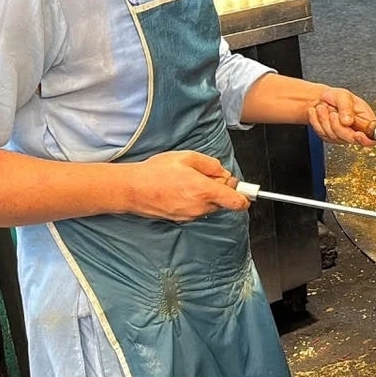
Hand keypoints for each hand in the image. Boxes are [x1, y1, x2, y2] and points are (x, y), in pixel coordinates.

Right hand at [128, 151, 248, 221]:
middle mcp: (200, 207)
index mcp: (205, 191)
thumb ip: (212, 165)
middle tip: (204, 176)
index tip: (244, 190)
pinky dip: (195, 200)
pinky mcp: (181, 219)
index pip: (237, 202)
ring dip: (207, 195)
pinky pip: (197, 209)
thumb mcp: (187, 157)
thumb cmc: (156, 172)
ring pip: (211, 205)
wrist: (131, 189)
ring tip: (187, 182)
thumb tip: (224, 173)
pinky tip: (180, 190)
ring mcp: (190, 215)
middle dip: (221, 189)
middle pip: (224, 201)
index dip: (244, 196)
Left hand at [310, 87, 375, 146]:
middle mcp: (355, 130)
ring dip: (325, 120)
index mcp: (365, 120)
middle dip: (338, 125)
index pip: (371, 136)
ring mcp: (343, 136)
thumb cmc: (336, 97)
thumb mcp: (344, 96)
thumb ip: (347, 108)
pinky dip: (317, 122)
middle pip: (350, 138)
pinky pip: (322, 134)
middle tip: (333, 113)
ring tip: (323, 107)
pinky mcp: (330, 137)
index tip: (359, 134)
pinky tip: (318, 113)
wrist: (321, 98)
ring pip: (334, 136)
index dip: (366, 139)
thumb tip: (348, 121)